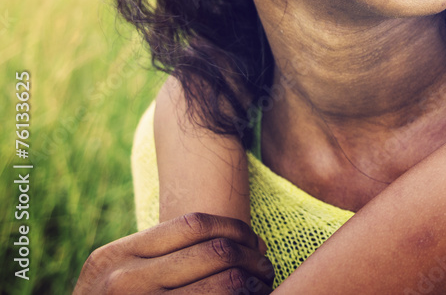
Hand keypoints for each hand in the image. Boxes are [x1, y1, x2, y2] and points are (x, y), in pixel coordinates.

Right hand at [73, 212, 274, 293]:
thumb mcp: (116, 279)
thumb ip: (155, 258)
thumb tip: (235, 242)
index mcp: (116, 256)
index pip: (194, 224)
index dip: (234, 228)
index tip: (252, 241)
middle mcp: (124, 281)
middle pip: (215, 251)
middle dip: (251, 257)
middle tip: (265, 266)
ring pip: (225, 283)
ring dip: (253, 282)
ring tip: (262, 285)